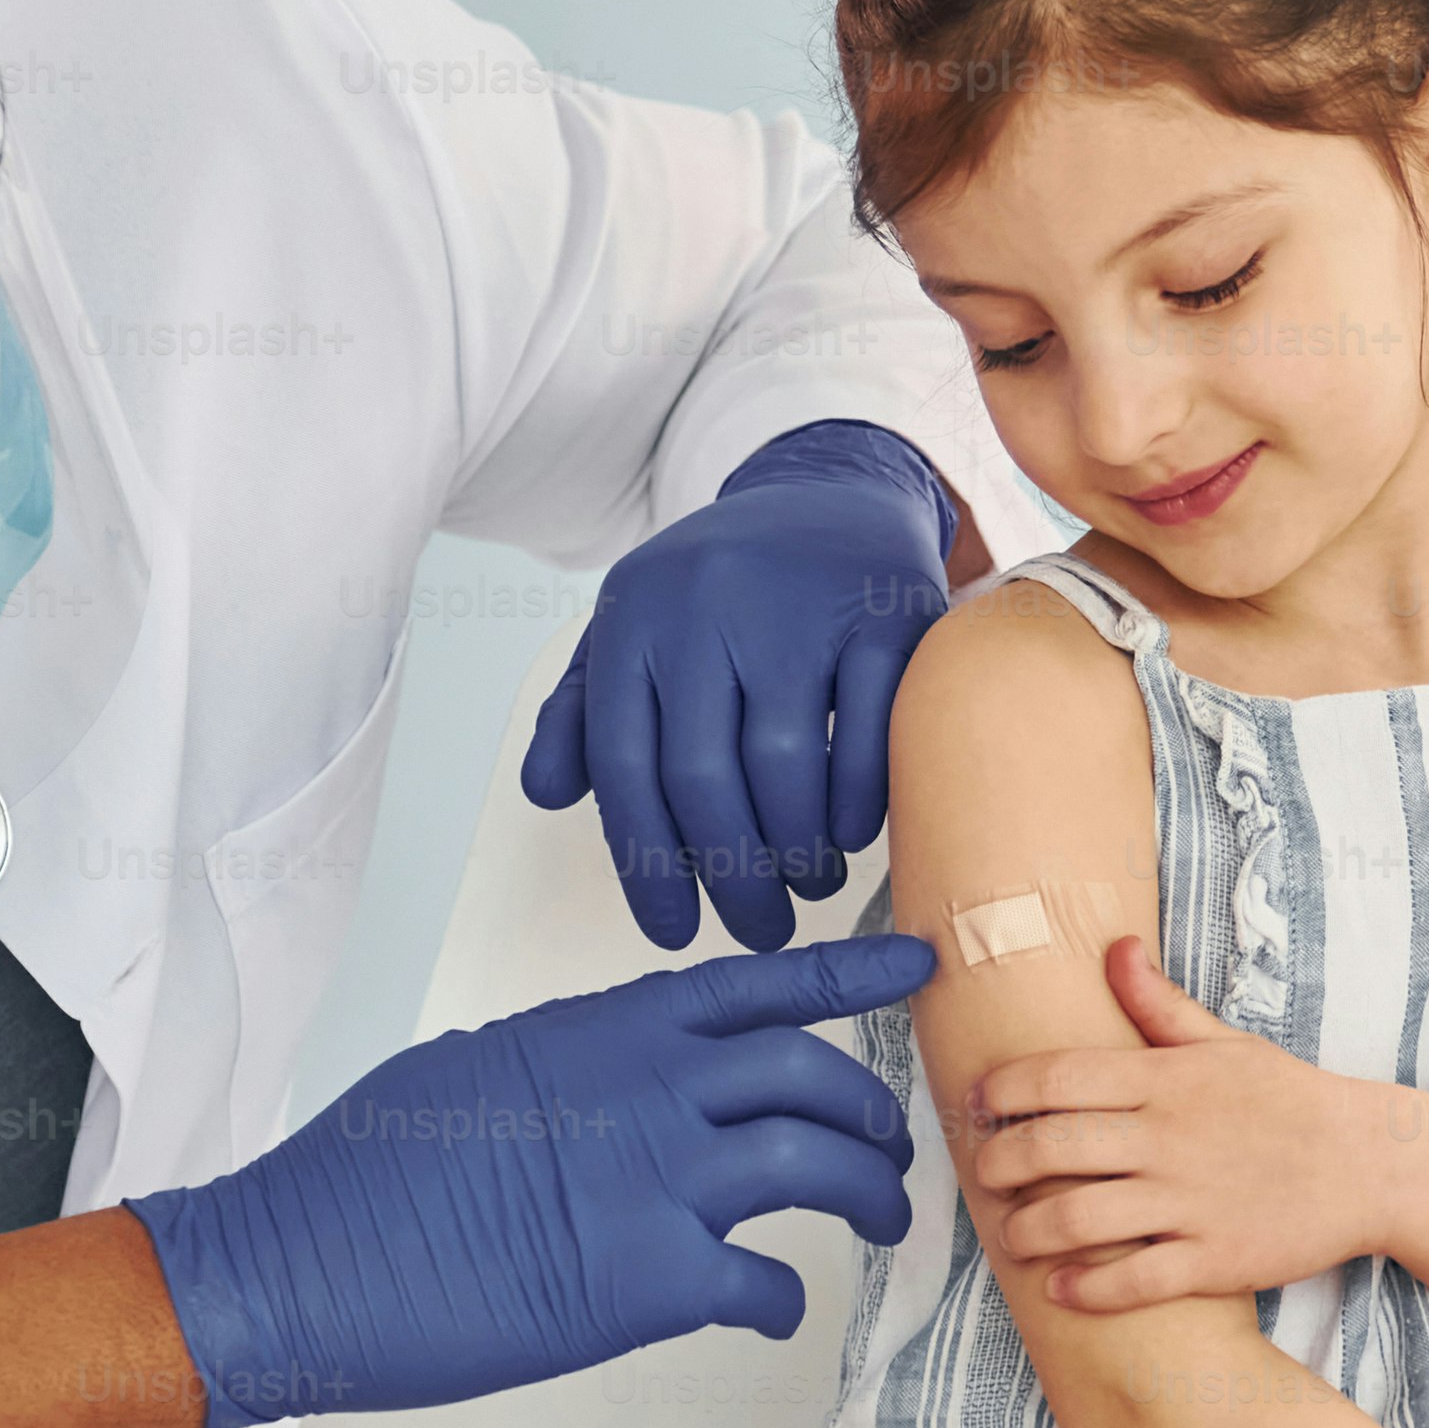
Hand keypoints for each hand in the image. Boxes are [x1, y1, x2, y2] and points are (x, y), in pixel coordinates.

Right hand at [130, 933, 932, 1427]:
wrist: (309, 1259)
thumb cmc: (366, 1168)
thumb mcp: (477, 1067)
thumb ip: (572, 1063)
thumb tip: (609, 1083)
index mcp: (606, 1029)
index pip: (760, 984)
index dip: (851, 976)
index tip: (918, 966)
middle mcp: (650, 1089)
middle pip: (815, 1078)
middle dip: (871, 1113)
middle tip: (886, 1148)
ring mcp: (658, 1182)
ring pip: (820, 1167)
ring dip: (866, 1196)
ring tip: (875, 1222)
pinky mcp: (650, 1281)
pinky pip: (767, 1285)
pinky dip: (785, 1301)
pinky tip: (772, 1310)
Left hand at [520, 424, 953, 952]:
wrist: (830, 496)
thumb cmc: (723, 592)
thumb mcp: (636, 632)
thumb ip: (584, 713)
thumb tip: (543, 794)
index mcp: (634, 619)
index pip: (622, 764)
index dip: (644, 864)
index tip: (673, 931)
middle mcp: (706, 605)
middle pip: (703, 778)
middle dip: (729, 877)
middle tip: (755, 928)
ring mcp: (799, 605)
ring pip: (783, 763)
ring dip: (796, 851)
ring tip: (805, 884)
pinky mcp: (884, 612)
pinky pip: (866, 733)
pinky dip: (855, 804)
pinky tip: (849, 836)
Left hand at [968, 937, 1416, 1314]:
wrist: (1373, 1165)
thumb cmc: (1292, 1101)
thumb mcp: (1225, 1043)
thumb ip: (1158, 1004)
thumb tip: (1114, 946)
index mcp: (1166, 1080)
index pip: (1056, 1076)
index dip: (1000, 1090)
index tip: (975, 1105)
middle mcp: (1168, 1139)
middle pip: (1050, 1147)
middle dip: (997, 1164)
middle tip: (984, 1174)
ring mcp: (1190, 1203)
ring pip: (1077, 1219)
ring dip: (1027, 1230)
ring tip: (1013, 1234)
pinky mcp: (1215, 1260)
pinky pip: (1132, 1281)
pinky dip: (1085, 1287)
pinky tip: (1060, 1286)